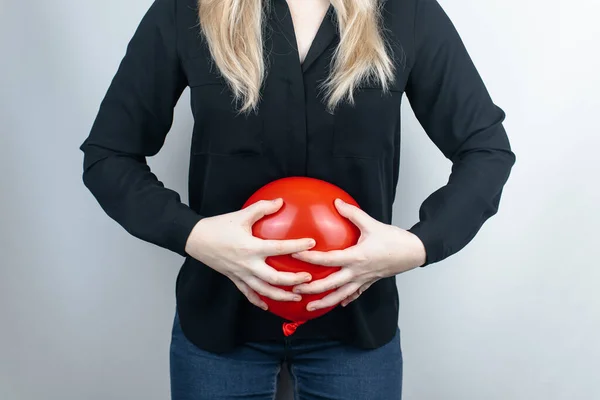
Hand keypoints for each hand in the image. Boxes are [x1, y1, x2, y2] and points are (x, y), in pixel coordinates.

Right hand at [185, 198, 314, 309]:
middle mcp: (247, 264)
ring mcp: (241, 274)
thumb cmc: (218, 226)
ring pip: (264, 291)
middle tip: (309, 279)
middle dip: (294, 280)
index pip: (280, 248)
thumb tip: (280, 201)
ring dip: (281, 296)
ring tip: (296, 297)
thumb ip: (262, 208)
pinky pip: (248, 293)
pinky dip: (258, 301)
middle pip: (275, 278)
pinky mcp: (234, 278)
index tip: (311, 243)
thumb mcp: (241, 215)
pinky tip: (268, 306)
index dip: (298, 246)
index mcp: (251, 247)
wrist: (195, 239)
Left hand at [291, 199, 425, 310]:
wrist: (414, 252)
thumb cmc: (395, 239)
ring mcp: (364, 279)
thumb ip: (352, 213)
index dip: (310, 258)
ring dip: (324, 302)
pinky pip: (355, 294)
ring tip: (310, 306)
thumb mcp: (372, 224)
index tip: (296, 255)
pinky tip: (338, 303)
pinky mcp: (370, 282)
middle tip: (295, 289)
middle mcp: (358, 272)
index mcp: (356, 257)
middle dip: (312, 289)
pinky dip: (345, 299)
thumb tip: (336, 202)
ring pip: (340, 295)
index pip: (328, 259)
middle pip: (330, 284)